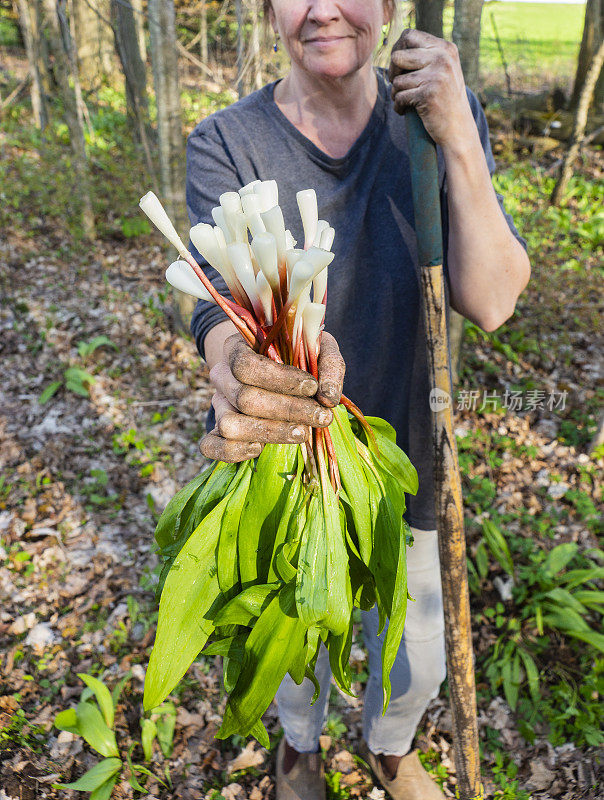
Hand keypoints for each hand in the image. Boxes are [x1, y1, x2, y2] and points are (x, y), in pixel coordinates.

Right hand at [200, 331, 345, 462]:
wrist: (271, 368)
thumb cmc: (295, 356)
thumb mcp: (316, 348)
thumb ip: (328, 366)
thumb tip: (329, 397)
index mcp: (237, 348)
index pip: (246, 364)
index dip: (279, 378)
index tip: (312, 386)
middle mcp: (221, 375)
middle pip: (243, 397)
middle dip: (287, 410)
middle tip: (320, 416)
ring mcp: (218, 404)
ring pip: (230, 424)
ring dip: (269, 432)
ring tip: (302, 433)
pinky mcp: (218, 430)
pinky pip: (211, 446)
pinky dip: (233, 451)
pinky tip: (260, 449)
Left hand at [389, 28, 474, 146]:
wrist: (459, 129)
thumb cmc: (446, 100)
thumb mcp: (442, 70)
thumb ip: (426, 56)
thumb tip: (395, 49)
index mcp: (445, 48)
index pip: (409, 35)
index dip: (397, 49)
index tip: (398, 67)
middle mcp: (442, 58)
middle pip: (397, 57)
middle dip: (392, 73)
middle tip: (398, 85)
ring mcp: (436, 76)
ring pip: (396, 80)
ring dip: (395, 93)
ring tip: (405, 101)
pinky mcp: (428, 94)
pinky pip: (399, 97)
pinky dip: (398, 107)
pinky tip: (405, 111)